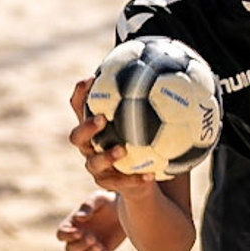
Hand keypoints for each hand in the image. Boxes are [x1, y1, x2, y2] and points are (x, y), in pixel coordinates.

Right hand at [57, 191, 124, 250]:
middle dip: (80, 246)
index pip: (61, 234)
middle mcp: (77, 237)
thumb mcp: (98, 199)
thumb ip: (88, 206)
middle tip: (93, 238)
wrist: (124, 211)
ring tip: (99, 246)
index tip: (79, 232)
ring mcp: (88, 247)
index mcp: (72, 224)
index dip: (67, 236)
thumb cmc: (108, 201)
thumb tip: (79, 217)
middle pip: (69, 250)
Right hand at [67, 79, 145, 194]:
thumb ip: (153, 98)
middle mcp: (89, 147)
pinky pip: (121, 183)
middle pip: (76, 137)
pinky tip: (151, 174)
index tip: (90, 79)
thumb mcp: (148, 120)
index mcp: (93, 127)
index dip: (80, 94)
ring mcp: (97, 168)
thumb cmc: (143, 141)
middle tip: (102, 118)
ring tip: (123, 150)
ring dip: (106, 155)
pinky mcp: (110, 185)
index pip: (79, 107)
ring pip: (93, 163)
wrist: (143, 179)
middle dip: (86, 126)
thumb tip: (173, 65)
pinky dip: (135, 179)